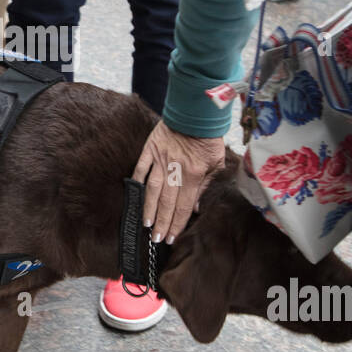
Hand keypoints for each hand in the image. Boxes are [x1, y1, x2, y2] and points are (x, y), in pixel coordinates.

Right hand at [134, 120, 225, 245]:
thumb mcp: (215, 163)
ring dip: (149, 208)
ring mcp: (161, 159)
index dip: (177, 223)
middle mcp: (175, 169)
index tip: (171, 238)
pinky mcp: (151, 148)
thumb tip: (195, 207)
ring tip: (146, 223)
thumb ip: (205, 186)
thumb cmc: (208, 139)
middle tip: (157, 239)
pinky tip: (135, 193)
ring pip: (153, 189)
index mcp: (192, 174)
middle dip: (162, 222)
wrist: (196, 113)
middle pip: (167, 202)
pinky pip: (142, 167)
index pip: (183, 205)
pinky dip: (137, 180)